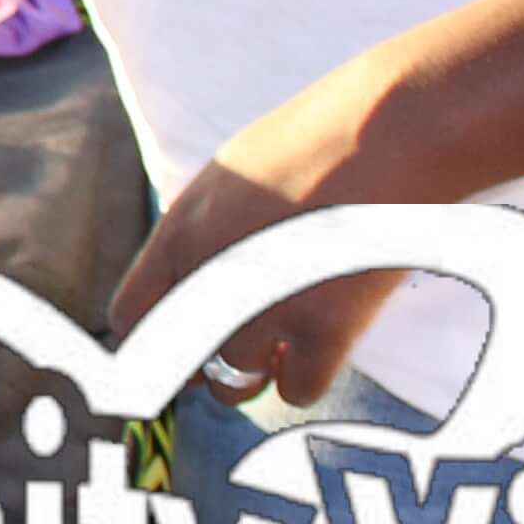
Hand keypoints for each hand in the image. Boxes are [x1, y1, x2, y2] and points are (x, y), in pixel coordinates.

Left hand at [104, 102, 394, 408]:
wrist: (392, 131)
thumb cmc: (318, 144)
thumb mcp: (231, 178)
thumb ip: (204, 235)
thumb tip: (192, 285)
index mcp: (181, 232)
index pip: (131, 317)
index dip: (156, 337)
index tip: (182, 341)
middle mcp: (210, 275)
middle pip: (183, 363)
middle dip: (208, 364)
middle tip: (243, 346)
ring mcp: (264, 307)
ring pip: (236, 385)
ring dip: (259, 372)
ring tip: (287, 341)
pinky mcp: (324, 330)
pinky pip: (297, 391)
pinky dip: (309, 378)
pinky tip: (324, 345)